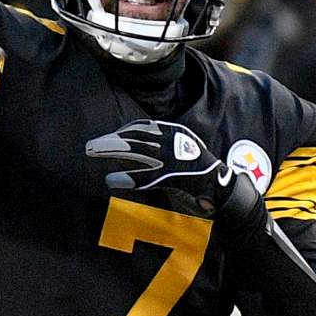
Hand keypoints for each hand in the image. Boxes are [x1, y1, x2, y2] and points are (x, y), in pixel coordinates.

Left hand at [86, 119, 237, 215]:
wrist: (224, 188)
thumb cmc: (201, 173)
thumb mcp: (181, 153)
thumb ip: (162, 149)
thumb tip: (136, 152)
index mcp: (175, 133)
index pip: (142, 127)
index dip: (122, 132)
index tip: (108, 138)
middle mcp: (173, 141)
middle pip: (135, 137)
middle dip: (111, 140)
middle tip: (91, 145)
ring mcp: (174, 158)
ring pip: (136, 151)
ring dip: (112, 150)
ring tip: (93, 153)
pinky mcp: (174, 177)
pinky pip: (145, 177)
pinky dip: (126, 178)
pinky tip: (110, 180)